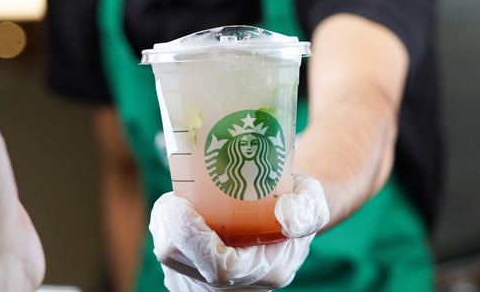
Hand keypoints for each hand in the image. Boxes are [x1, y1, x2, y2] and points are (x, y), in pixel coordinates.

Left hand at [149, 174, 328, 290]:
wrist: (284, 217)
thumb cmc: (296, 204)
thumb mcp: (313, 200)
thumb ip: (306, 209)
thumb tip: (287, 217)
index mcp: (266, 271)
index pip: (219, 268)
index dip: (194, 239)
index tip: (180, 206)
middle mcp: (235, 286)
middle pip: (182, 263)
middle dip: (169, 228)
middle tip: (175, 197)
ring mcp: (209, 285)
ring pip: (169, 258)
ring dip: (166, 226)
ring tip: (182, 201)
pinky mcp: (190, 276)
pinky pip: (167, 254)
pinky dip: (166, 229)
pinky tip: (181, 212)